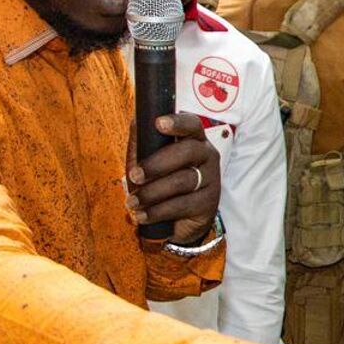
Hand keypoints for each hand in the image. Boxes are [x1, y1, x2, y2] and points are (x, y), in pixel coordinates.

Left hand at [129, 113, 220, 244]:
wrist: (174, 223)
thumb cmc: (160, 185)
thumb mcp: (146, 162)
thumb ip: (142, 142)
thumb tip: (136, 120)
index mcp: (193, 141)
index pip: (191, 125)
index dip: (177, 122)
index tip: (159, 123)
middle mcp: (207, 157)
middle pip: (187, 152)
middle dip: (156, 164)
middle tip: (134, 175)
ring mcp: (211, 180)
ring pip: (182, 181)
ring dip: (152, 192)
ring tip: (133, 201)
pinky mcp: (208, 204)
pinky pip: (182, 205)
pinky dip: (157, 211)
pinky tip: (142, 215)